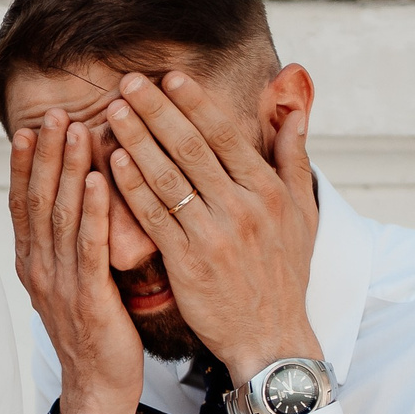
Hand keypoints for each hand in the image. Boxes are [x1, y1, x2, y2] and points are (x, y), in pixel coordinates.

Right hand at [10, 112, 145, 413]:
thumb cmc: (95, 333)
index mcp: (33, 265)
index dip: (25, 167)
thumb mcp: (74, 283)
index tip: (29, 129)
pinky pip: (90, 246)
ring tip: (76, 130)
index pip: (22, 206)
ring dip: (68, 170)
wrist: (98, 388)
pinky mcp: (89, 298)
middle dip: (46, 156)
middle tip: (54, 114)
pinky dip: (94, 210)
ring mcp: (61, 285)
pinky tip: (100, 179)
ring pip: (61, 216)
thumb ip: (72, 245)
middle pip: (38, 203)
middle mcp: (40, 270)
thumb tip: (76, 205)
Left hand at [102, 71, 322, 388]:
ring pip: (168, 177)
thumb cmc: (283, 273)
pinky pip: (154, 217)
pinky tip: (111, 163)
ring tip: (111, 114)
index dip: (194, 103)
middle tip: (128, 84)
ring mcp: (214, 234)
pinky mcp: (188, 262)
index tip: (169, 78)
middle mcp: (242, 206)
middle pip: (191, 148)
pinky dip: (132, 188)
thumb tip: (296, 108)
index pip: (224, 135)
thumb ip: (294, 157)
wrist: (271, 336)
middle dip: (156, 112)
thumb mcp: (303, 212)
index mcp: (268, 189)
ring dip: (136, 141)